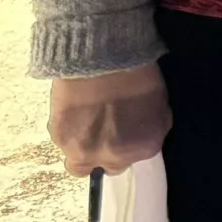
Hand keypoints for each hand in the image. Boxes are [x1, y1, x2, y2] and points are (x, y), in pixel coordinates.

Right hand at [48, 62, 171, 176]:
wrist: (102, 56)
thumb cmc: (137, 73)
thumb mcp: (160, 101)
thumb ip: (152, 126)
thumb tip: (141, 134)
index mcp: (145, 147)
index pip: (135, 159)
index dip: (127, 145)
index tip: (122, 132)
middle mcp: (116, 157)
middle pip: (110, 165)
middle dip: (108, 151)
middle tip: (104, 128)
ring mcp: (85, 152)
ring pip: (81, 162)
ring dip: (84, 148)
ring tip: (85, 122)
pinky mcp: (61, 139)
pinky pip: (65, 144)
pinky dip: (69, 133)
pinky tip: (74, 112)